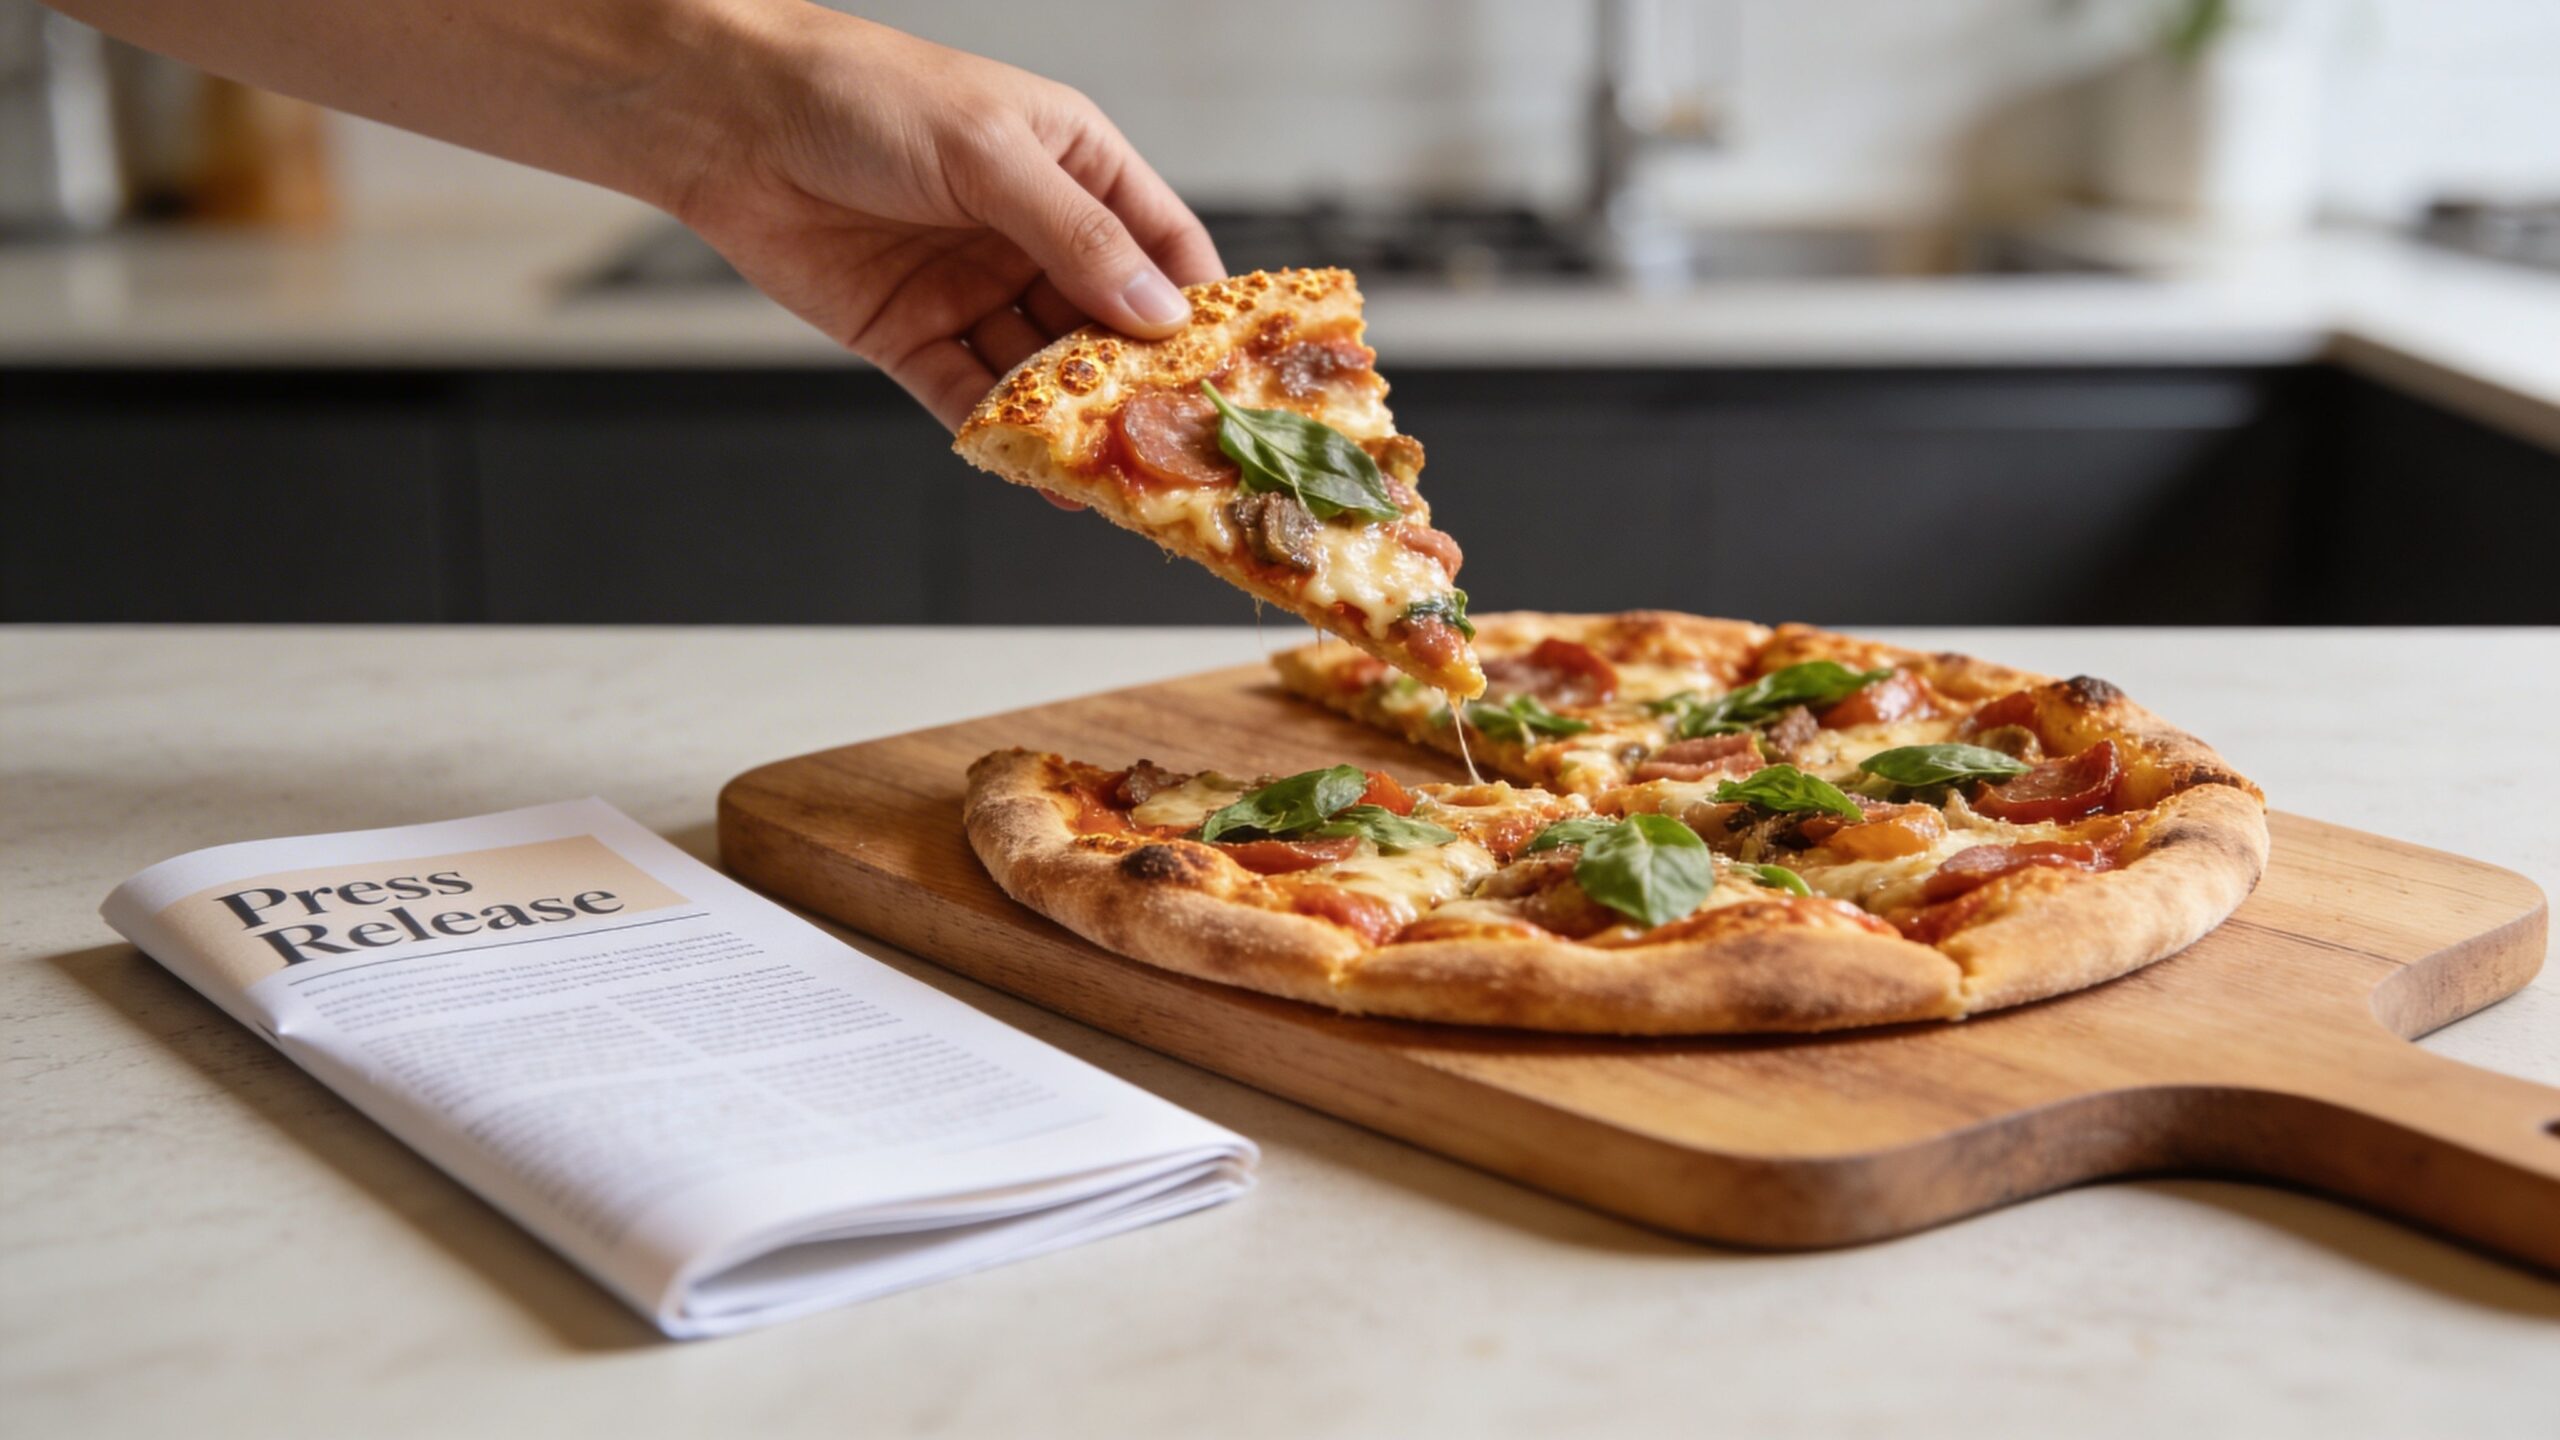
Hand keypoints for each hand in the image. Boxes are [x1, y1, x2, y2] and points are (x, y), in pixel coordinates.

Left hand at [668, 9, 1223, 431]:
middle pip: (1105, 321)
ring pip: (1041, 369)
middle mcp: (1030, 230)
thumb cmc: (865, 96)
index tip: (1228, 368)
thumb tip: (1158, 313)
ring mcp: (972, 286)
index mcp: (1072, 164)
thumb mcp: (990, 152)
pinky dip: (998, 433)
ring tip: (1107, 474)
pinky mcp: (912, 333)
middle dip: (1137, 381)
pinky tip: (1032, 470)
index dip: (1195, 304)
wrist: (729, 120)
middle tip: (1174, 443)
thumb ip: (1077, 237)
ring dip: (1071, 420)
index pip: (1160, 243)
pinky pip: (969, 393)